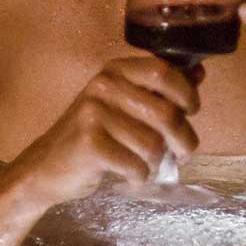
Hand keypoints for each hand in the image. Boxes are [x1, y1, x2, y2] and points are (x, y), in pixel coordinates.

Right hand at [8, 56, 201, 204]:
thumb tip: (199, 72)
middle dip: (184, 139)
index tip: (192, 110)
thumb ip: (161, 89)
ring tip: (149, 164)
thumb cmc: (95, 135)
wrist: (45, 166)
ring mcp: (93, 113)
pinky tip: (131, 175)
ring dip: (158, 162)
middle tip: (184, 152)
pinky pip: (135, 165)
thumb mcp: (125, 104)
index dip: (187, 92)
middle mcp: (104, 85)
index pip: (163, 70)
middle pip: (166, 112)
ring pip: (153, 144)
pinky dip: (139, 176)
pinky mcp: (88, 143)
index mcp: (117, 70)